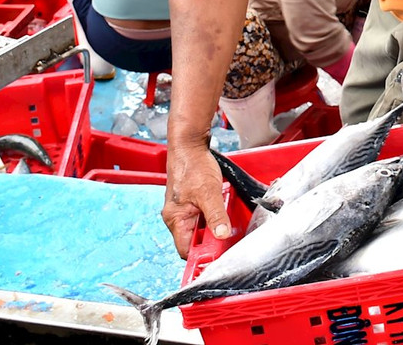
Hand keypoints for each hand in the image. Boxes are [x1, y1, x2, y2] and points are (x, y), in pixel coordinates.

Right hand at [163, 139, 232, 258]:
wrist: (190, 144)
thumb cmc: (193, 165)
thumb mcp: (208, 192)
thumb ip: (216, 215)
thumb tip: (222, 235)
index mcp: (175, 219)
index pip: (186, 250)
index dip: (201, 256)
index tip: (218, 257)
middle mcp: (177, 218)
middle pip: (195, 241)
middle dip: (211, 242)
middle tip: (227, 238)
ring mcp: (185, 210)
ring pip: (201, 229)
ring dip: (214, 228)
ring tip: (226, 223)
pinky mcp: (193, 203)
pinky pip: (204, 217)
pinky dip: (215, 217)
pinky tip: (224, 212)